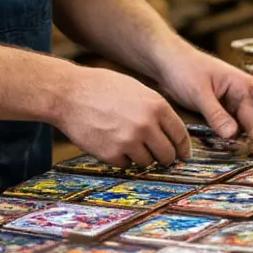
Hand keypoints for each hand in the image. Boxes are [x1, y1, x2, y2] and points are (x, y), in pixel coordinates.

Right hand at [55, 65, 190, 167]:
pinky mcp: (111, 154)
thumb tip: (170, 131)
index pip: (180, 135)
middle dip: (164, 157)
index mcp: (156, 106)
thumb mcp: (136, 90)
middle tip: (157, 155)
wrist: (69, 94)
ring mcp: (129, 141)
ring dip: (141, 157)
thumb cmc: (102, 88)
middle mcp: (146, 125)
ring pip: (147, 162)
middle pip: (167, 155)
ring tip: (126, 141)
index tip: (182, 154)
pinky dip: (122, 158)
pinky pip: (126, 164)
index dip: (182, 148)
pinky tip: (111, 142)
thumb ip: (155, 109)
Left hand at [156, 43, 252, 147]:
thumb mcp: (199, 93)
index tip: (252, 146)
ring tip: (248, 148)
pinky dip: (239, 130)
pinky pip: (236, 119)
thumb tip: (233, 135)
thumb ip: (216, 114)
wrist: (166, 60)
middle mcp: (241, 91)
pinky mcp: (222, 105)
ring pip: (251, 116)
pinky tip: (233, 142)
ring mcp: (232, 98)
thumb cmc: (184, 69)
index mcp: (241, 84)